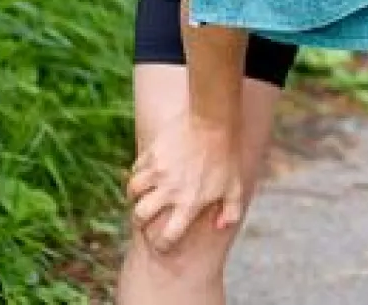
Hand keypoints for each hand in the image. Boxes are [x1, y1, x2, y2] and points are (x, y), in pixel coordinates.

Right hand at [125, 113, 244, 252]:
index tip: (162, 244)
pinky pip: (136, 169)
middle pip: (140, 216)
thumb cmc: (226, 156)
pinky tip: (144, 173)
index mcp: (189, 203)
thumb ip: (231, 211)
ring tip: (140, 196)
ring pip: (132, 191)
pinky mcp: (151, 154)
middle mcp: (169, 191)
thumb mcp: (235, 186)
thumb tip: (220, 226)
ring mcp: (158, 172)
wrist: (212, 121)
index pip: (168, 235)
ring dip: (134, 196)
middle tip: (143, 219)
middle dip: (139, 222)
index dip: (163, 245)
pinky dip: (137, 174)